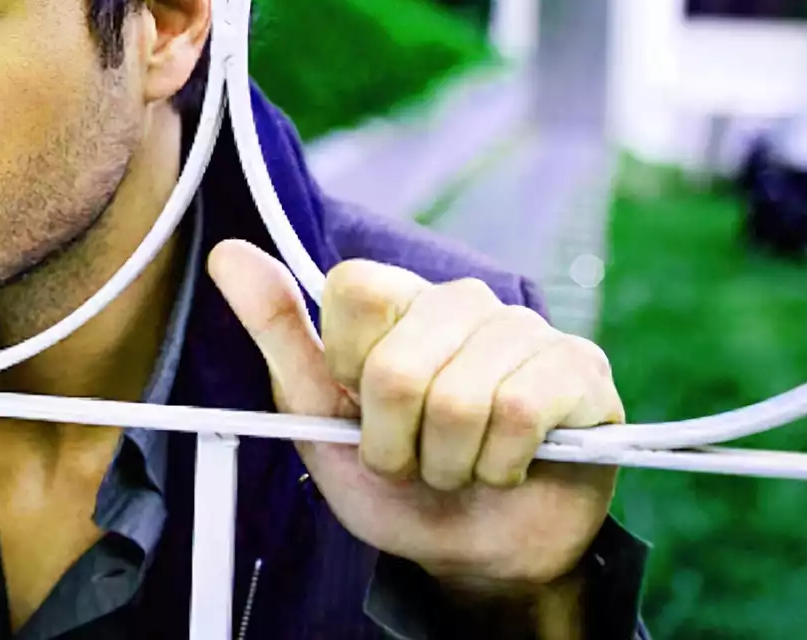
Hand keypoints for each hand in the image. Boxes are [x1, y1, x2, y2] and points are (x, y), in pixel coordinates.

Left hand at [209, 241, 624, 596]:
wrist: (474, 551)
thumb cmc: (396, 479)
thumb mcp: (319, 416)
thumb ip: (278, 333)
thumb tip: (228, 254)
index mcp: (397, 301)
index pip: (354, 287)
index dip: (347, 366)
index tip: (358, 404)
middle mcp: (461, 301)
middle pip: (397, 365)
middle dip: (393, 441)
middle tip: (411, 455)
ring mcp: (524, 329)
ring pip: (458, 400)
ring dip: (446, 463)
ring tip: (458, 465)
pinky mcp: (578, 368)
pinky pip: (518, 414)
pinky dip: (497, 465)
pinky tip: (506, 466)